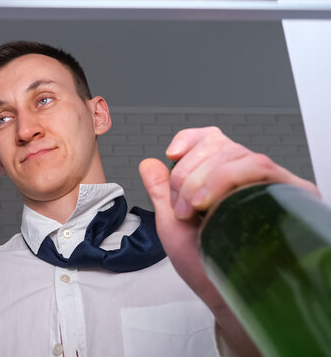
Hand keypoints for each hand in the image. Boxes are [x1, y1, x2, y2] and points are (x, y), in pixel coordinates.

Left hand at [138, 126, 317, 354]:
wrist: (225, 296)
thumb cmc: (205, 265)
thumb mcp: (172, 224)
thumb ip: (161, 192)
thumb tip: (148, 163)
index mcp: (221, 179)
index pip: (211, 139)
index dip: (190, 139)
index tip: (172, 154)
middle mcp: (246, 179)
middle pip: (219, 144)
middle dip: (188, 172)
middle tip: (181, 206)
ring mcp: (267, 186)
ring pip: (238, 154)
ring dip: (204, 178)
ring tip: (194, 210)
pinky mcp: (287, 196)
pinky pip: (261, 168)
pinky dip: (228, 178)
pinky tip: (211, 202)